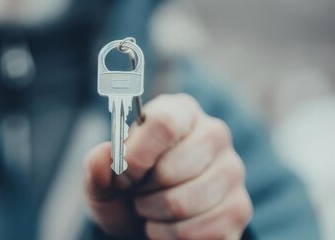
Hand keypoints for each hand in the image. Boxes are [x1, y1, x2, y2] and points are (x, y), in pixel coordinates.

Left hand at [84, 94, 252, 238]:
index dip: (137, 154)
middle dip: (142, 191)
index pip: (164, 122)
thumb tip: (106, 154)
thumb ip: (97, 164)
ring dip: (153, 215)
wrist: (145, 221)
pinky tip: (167, 225)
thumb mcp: (103, 176)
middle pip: (172, 168)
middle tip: (136, 193)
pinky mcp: (240, 208)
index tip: (123, 174)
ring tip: (149, 208)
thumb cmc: (126, 187)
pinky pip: (199, 230)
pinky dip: (170, 235)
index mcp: (179, 111)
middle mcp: (213, 134)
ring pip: (183, 203)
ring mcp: (232, 171)